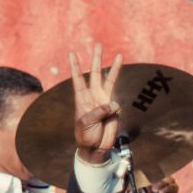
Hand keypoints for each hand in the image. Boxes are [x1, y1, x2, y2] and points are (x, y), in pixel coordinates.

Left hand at [70, 45, 123, 163]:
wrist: (95, 147)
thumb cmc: (85, 135)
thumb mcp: (86, 123)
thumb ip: (98, 112)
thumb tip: (113, 104)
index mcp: (81, 98)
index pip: (77, 79)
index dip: (75, 66)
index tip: (72, 53)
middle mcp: (93, 96)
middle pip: (95, 73)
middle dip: (96, 59)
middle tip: (98, 44)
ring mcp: (104, 101)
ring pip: (110, 80)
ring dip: (115, 68)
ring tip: (119, 55)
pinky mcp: (114, 109)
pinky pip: (117, 104)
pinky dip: (115, 109)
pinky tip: (111, 117)